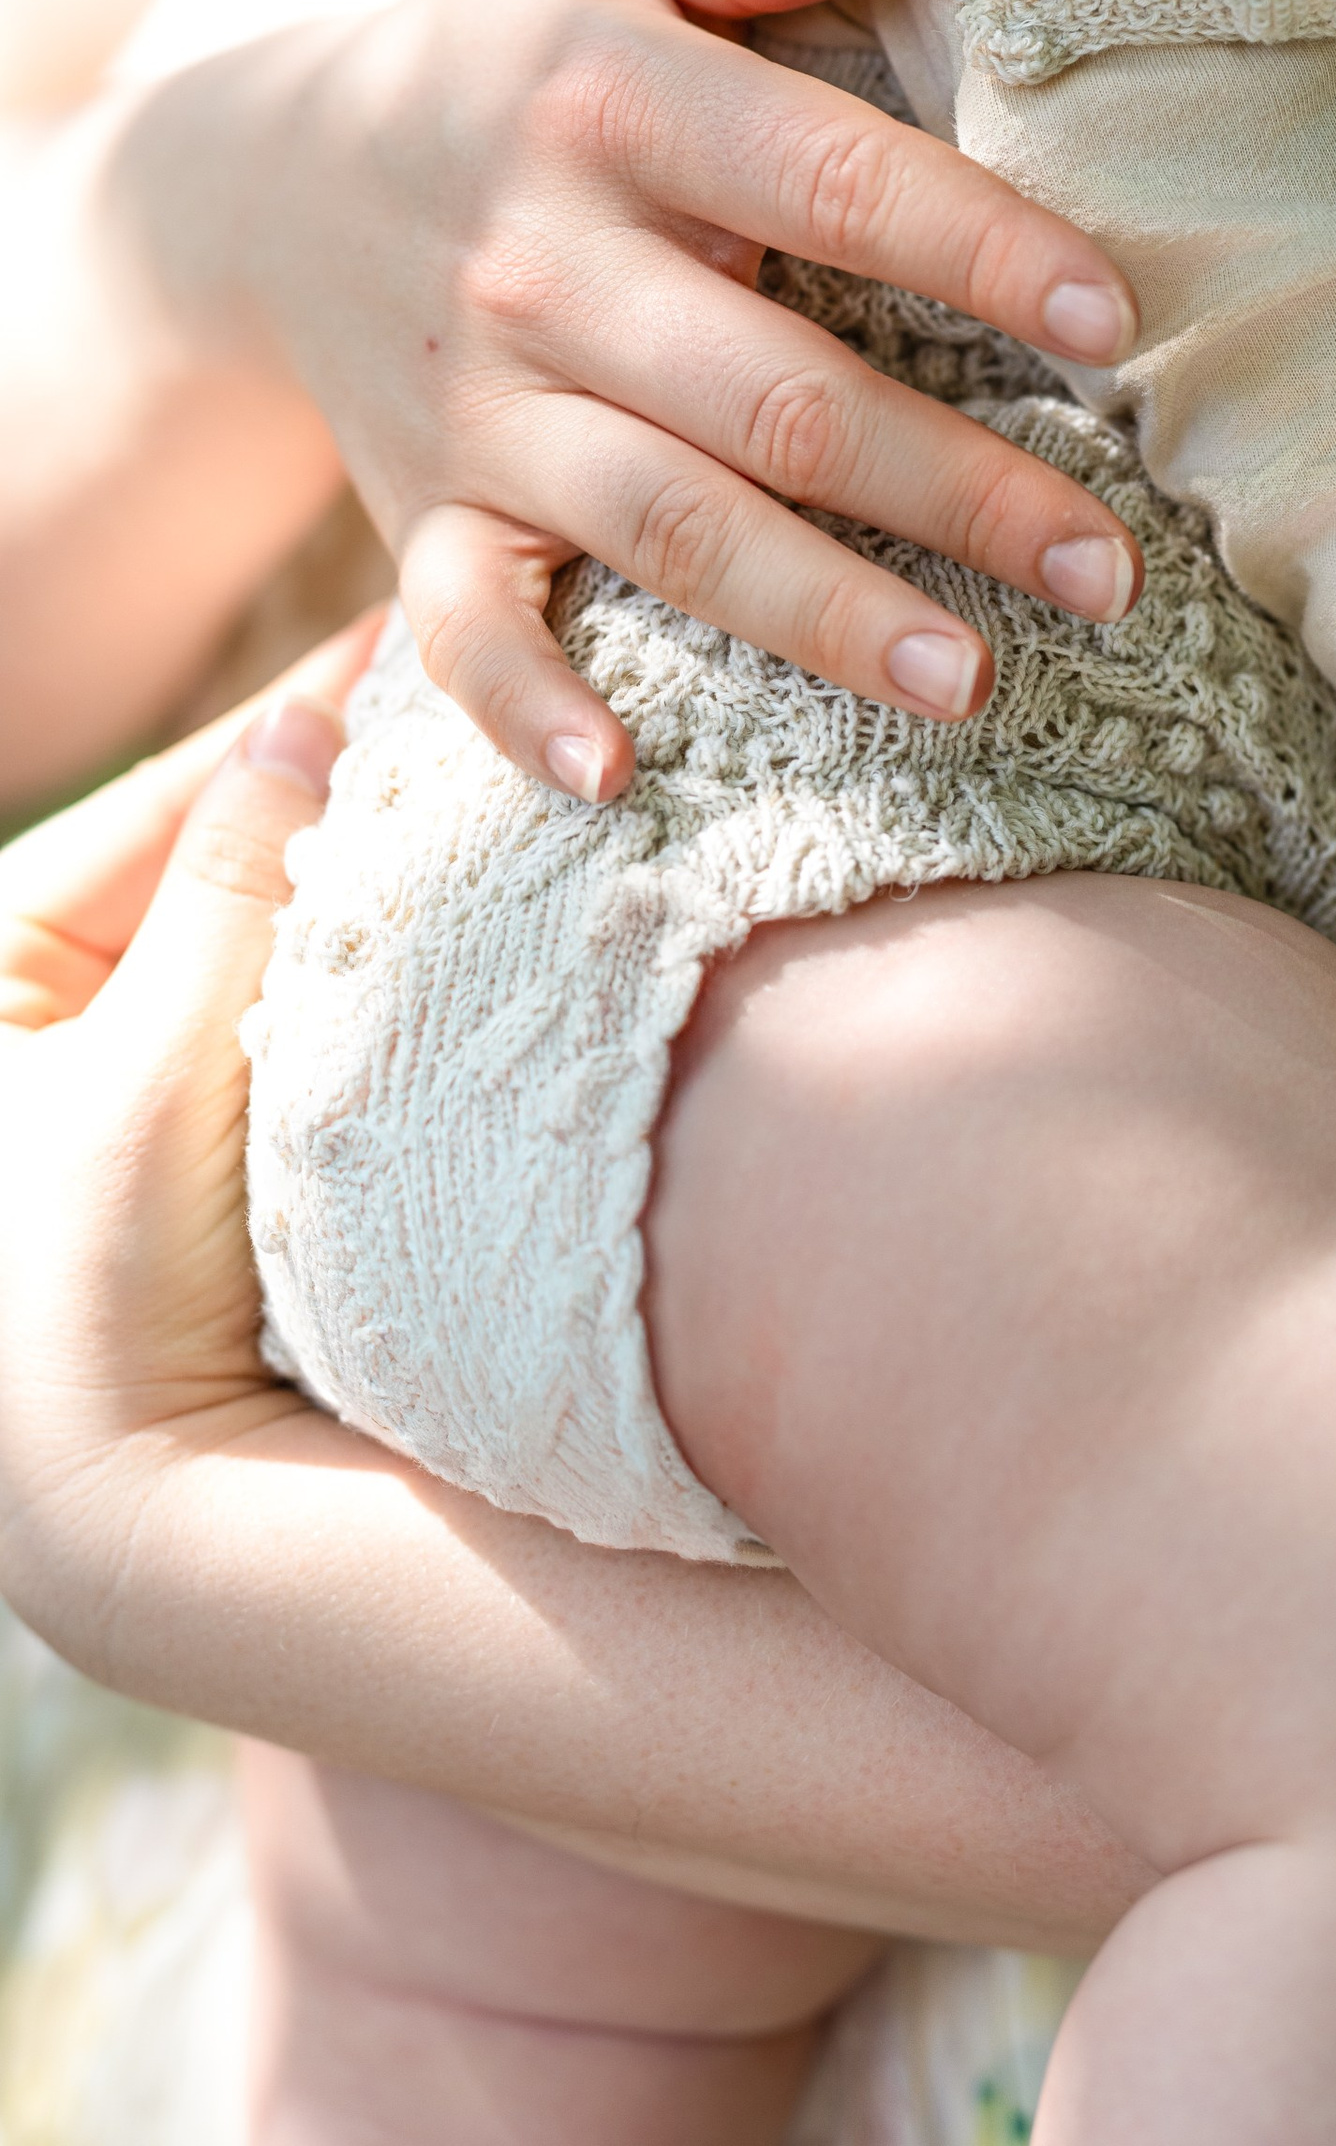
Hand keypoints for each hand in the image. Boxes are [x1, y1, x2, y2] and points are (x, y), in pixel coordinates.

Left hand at [0, 635, 366, 1667]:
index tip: (397, 655)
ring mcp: (118, 1071)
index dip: (281, 734)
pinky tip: (440, 916)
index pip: (156, 809)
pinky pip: (279, 1005)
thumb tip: (309, 717)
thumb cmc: (99, 1291)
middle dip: (326, 801)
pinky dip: (350, 964)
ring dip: (350, 881)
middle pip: (210, 864)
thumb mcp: (156, 1070)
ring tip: (464, 796)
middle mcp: (37, 1008)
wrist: (132, 1508)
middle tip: (453, 714)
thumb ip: (233, 888)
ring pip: (255, 931)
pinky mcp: (192, 1135)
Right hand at [119, 0, 1144, 800]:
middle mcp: (543, 265)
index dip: (981, 251)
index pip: (833, 179)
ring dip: (826, 620)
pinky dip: (528, 716)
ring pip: (670, 530)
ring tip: (978, 686)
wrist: (264, 179)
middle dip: (959, 492)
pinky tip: (624, 782)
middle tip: (1114, 570)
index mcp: (608, 104)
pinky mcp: (424, 514)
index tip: (1117, 325)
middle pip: (780, 399)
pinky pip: (464, 634)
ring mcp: (479, 407)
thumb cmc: (508, 48)